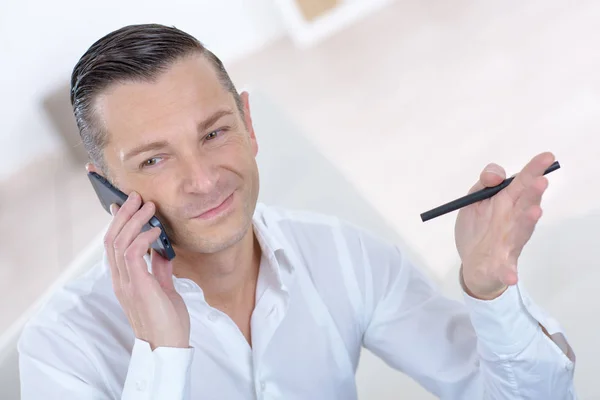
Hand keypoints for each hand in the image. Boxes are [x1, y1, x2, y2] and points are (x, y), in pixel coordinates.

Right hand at [104, 191, 189, 348]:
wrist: (169, 345)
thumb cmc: (167, 320)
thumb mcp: (164, 288)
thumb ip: (159, 269)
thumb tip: (162, 250)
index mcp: (124, 279)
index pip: (114, 244)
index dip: (117, 222)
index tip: (125, 204)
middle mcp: (120, 279)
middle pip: (112, 238)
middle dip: (123, 214)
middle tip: (136, 197)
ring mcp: (126, 283)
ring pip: (119, 242)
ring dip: (133, 220)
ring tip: (148, 206)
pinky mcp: (138, 286)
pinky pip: (133, 254)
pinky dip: (142, 237)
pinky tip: (155, 231)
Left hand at [454, 152, 553, 299]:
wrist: (473, 263)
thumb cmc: (478, 228)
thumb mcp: (474, 200)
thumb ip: (485, 183)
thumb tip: (496, 175)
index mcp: (507, 203)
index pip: (522, 183)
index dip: (533, 169)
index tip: (547, 157)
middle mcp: (513, 221)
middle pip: (525, 204)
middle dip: (532, 193)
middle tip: (540, 180)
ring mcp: (509, 243)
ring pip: (521, 231)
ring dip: (527, 222)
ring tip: (535, 211)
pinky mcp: (501, 265)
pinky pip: (506, 270)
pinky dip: (509, 273)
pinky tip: (511, 276)